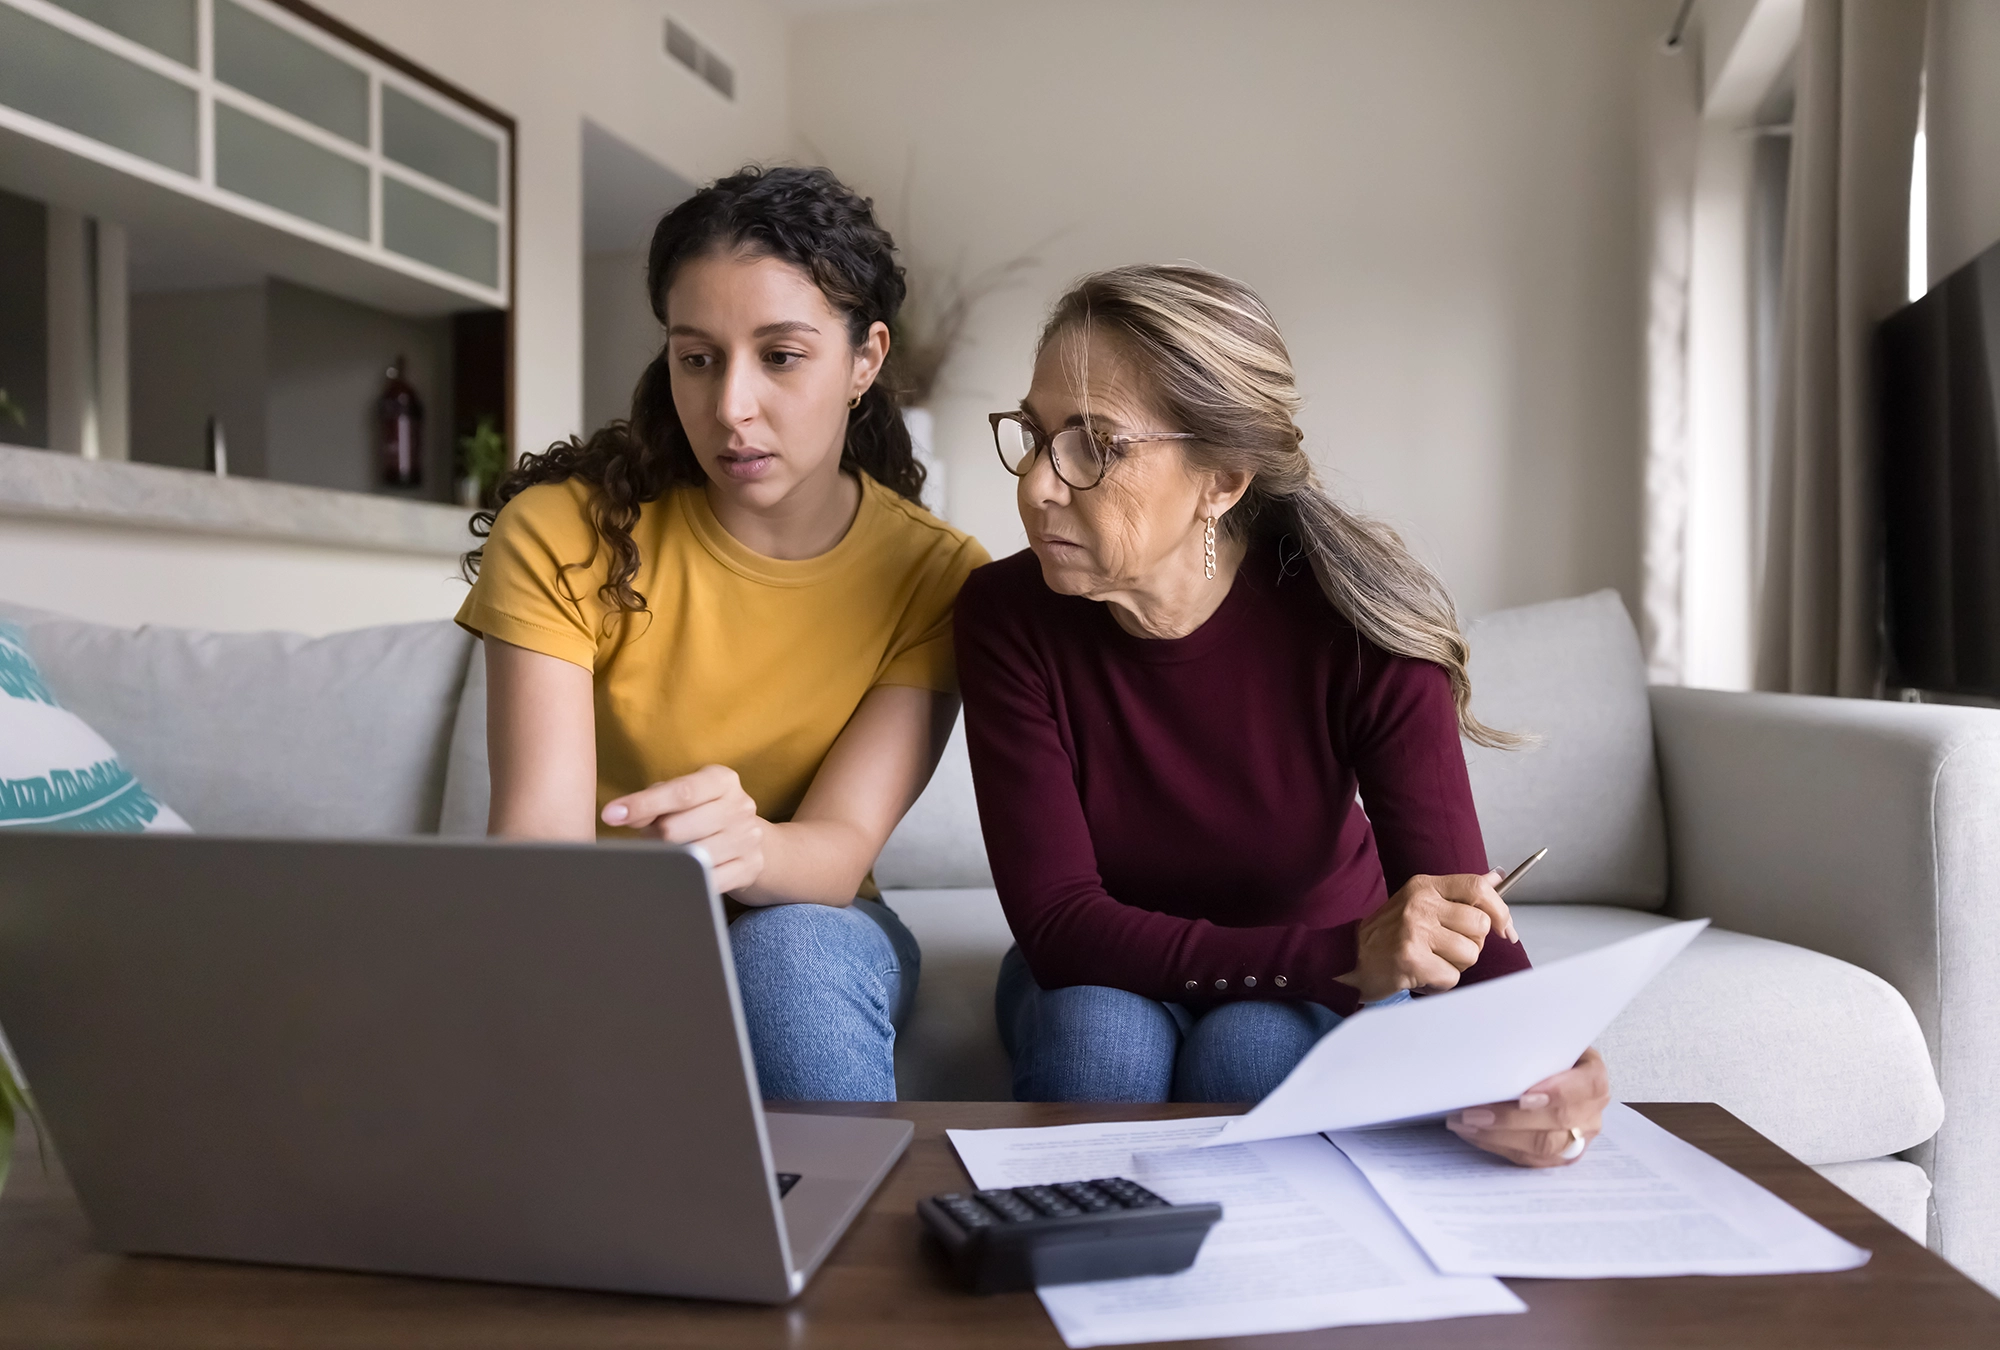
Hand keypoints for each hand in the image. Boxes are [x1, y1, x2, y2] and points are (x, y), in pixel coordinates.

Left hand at [602, 765, 766, 894]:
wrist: (746, 839)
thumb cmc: (700, 812)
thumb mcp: (680, 797)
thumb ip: (651, 801)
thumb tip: (621, 814)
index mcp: (722, 781)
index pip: (680, 792)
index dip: (642, 804)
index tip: (611, 815)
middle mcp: (740, 806)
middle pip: (678, 828)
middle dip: (654, 838)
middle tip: (651, 840)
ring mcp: (748, 838)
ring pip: (691, 857)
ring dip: (669, 860)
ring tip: (669, 854)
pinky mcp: (750, 867)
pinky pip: (707, 881)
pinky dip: (688, 880)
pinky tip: (683, 874)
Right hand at [1335, 870, 1517, 1001]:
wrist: (1347, 957)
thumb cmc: (1388, 934)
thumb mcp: (1420, 902)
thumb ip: (1459, 892)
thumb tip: (1497, 875)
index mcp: (1424, 886)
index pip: (1477, 888)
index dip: (1499, 910)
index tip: (1504, 930)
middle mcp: (1420, 904)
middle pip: (1479, 926)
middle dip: (1472, 945)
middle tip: (1448, 949)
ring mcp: (1414, 931)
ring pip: (1469, 954)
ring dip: (1455, 966)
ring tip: (1431, 962)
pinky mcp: (1410, 958)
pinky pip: (1451, 977)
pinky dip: (1440, 983)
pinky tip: (1421, 974)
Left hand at [1446, 1047, 1610, 1166]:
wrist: (1549, 1067)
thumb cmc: (1542, 1049)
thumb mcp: (1545, 1036)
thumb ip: (1530, 1037)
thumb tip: (1491, 1029)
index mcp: (1593, 1075)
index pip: (1586, 1086)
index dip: (1557, 1093)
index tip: (1523, 1096)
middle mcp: (1591, 1110)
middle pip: (1560, 1122)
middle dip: (1512, 1119)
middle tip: (1472, 1112)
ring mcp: (1578, 1137)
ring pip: (1544, 1146)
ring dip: (1498, 1136)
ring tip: (1463, 1122)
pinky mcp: (1559, 1156)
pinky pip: (1530, 1159)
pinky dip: (1497, 1146)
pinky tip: (1472, 1133)